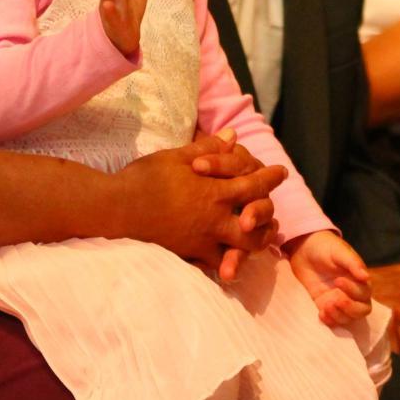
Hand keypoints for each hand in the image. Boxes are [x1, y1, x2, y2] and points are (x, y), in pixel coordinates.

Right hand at [115, 130, 285, 277]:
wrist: (117, 209)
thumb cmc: (145, 178)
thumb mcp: (176, 157)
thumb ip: (208, 148)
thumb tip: (233, 136)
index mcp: (214, 191)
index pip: (254, 184)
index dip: (270, 178)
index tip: (281, 172)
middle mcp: (215, 218)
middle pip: (258, 223)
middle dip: (270, 219)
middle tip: (276, 216)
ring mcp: (204, 240)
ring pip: (243, 248)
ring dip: (255, 243)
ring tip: (259, 240)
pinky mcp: (190, 254)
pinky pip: (216, 263)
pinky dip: (227, 261)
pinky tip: (230, 260)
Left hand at [285, 231, 371, 326]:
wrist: (303, 247)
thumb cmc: (325, 246)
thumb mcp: (339, 251)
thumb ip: (353, 263)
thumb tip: (366, 277)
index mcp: (358, 279)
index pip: (364, 294)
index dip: (353, 291)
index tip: (338, 280)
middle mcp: (352, 292)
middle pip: (361, 310)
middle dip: (350, 309)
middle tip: (334, 300)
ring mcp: (338, 300)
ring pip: (347, 318)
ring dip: (338, 315)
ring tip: (326, 306)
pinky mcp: (324, 305)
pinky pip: (332, 320)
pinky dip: (329, 321)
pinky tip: (321, 314)